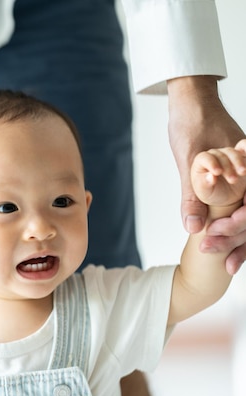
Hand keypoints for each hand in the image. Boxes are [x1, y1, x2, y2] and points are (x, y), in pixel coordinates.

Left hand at [167, 76, 245, 273]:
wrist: (191, 102)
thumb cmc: (192, 123)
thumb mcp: (189, 159)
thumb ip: (192, 195)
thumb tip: (193, 228)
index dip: (237, 227)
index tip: (214, 237)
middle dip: (236, 237)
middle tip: (212, 252)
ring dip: (238, 238)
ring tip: (222, 260)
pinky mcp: (239, 180)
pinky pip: (242, 207)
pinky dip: (234, 226)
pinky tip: (223, 244)